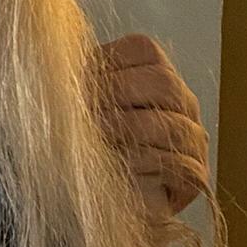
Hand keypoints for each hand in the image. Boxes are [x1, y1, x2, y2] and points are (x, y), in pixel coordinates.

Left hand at [94, 33, 208, 221]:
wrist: (110, 195)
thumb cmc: (94, 143)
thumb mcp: (83, 105)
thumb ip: (76, 82)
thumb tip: (52, 65)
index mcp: (157, 72)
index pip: (145, 50)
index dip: (109, 63)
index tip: (78, 82)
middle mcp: (182, 101)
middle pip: (162, 83)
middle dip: (118, 94)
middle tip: (85, 111)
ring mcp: (193, 137)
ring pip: (170, 124)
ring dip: (128, 129)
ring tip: (96, 136)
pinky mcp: (194, 174)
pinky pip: (177, 163)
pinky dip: (143, 161)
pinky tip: (118, 163)